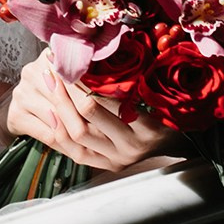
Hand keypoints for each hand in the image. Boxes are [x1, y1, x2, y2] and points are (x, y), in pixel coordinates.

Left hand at [4, 50, 172, 170]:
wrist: (175, 147)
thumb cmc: (167, 114)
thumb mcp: (156, 96)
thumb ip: (129, 83)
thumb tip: (93, 56)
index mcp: (146, 126)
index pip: (106, 98)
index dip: (84, 78)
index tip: (71, 60)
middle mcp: (131, 145)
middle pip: (87, 115)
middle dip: (65, 89)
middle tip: (53, 69)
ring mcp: (117, 159)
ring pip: (76, 135)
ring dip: (58, 107)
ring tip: (47, 86)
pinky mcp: (107, 167)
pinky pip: (75, 153)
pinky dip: (59, 133)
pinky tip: (49, 114)